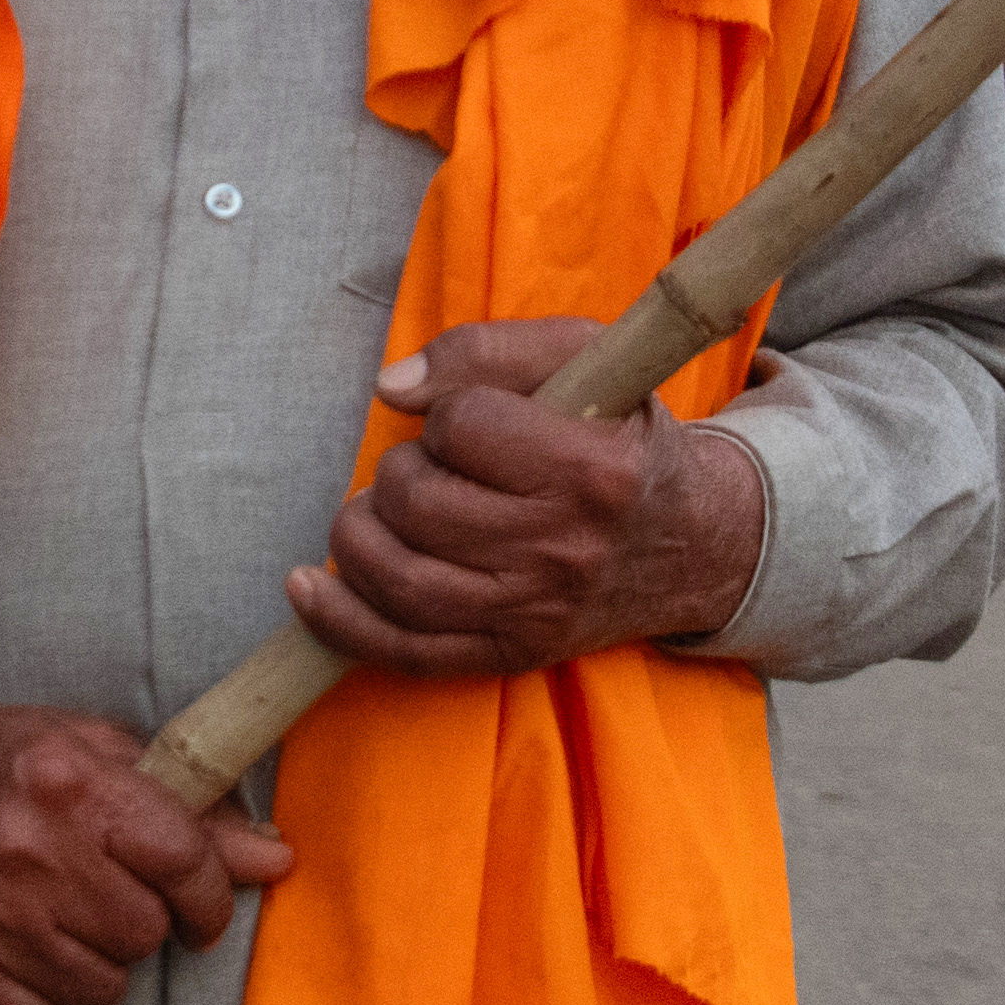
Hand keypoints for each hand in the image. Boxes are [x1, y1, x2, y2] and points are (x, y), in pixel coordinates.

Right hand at [0, 674, 295, 1004]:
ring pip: (105, 988)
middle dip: (142, 923)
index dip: (210, 896)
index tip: (200, 908)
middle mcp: (31, 853)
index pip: (184, 860)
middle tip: (107, 899)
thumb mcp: (87, 749)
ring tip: (67, 926)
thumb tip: (273, 858)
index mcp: (72, 784)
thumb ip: (186, 803)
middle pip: (145, 932)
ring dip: (101, 966)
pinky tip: (44, 968)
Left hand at [287, 318, 768, 679]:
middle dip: (402, 472)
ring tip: (379, 511)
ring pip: (402, 580)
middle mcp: (563, 549)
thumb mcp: (584, 362)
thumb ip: (487, 350)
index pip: (463, 426)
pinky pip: (406, 652)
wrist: (696, 543)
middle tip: (430, 467)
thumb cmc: (625, 438)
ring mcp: (534, 612)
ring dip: (361, 534)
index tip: (475, 423)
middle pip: (419, 502)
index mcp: (590, 468)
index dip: (450, 414)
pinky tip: (307, 587)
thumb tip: (390, 388)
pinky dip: (341, 622)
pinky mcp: (511, 654)